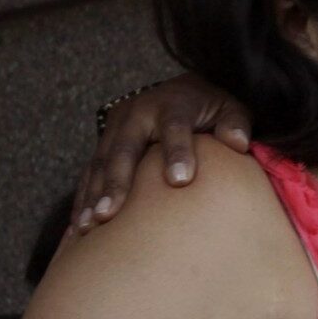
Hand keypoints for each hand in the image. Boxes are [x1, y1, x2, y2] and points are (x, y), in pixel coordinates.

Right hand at [71, 73, 252, 234]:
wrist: (185, 92)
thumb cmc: (212, 110)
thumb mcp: (230, 110)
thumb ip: (235, 124)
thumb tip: (237, 143)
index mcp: (172, 103)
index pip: (175, 127)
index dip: (177, 152)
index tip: (179, 182)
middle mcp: (138, 113)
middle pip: (125, 149)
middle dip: (116, 182)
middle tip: (109, 214)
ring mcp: (117, 128)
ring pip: (101, 162)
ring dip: (92, 194)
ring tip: (87, 226)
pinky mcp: (106, 142)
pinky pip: (90, 172)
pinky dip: (84, 197)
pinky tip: (80, 225)